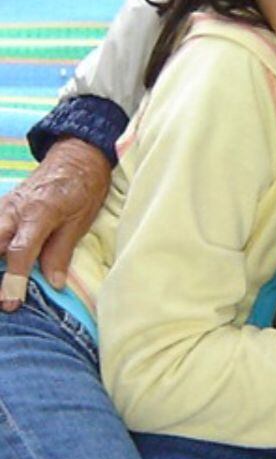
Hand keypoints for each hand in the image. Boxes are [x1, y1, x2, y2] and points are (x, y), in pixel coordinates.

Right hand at [0, 138, 110, 309]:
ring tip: (3, 281)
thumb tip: (54, 283)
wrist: (77, 155)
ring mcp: (5, 205)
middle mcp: (15, 209)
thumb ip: (62, 252)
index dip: (13, 280)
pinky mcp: (2, 205)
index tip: (11, 303)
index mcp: (39, 213)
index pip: (19, 251)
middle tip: (2, 295)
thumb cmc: (84, 187)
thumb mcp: (81, 220)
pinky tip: (3, 258)